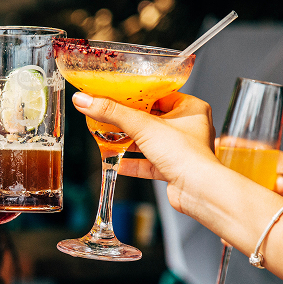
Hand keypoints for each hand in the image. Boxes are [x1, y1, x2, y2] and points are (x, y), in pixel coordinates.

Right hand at [71, 91, 215, 208]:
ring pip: (149, 141)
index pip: (159, 94)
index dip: (137, 94)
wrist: (198, 191)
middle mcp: (188, 128)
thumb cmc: (186, 155)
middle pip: (152, 118)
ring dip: (129, 141)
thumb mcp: (142, 126)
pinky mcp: (173, 169)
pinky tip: (117, 162)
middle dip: (129, 119)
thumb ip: (112, 112)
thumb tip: (85, 100)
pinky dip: (133, 162)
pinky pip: (149, 162)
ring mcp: (180, 150)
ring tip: (108, 137)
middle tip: (109, 114)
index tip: (118, 92)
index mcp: (191, 108)